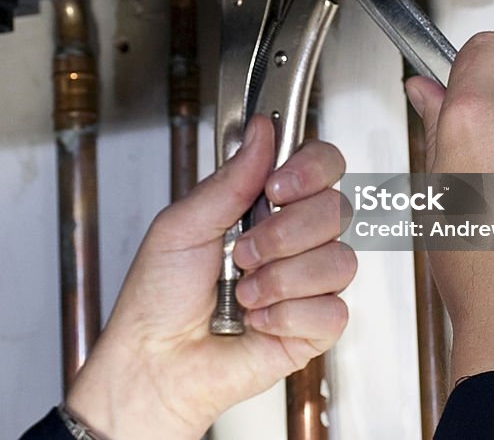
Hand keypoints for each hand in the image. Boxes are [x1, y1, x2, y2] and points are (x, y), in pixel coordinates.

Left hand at [66, 115, 354, 438]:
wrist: (154, 363)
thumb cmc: (158, 299)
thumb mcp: (181, 225)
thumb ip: (229, 179)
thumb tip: (262, 130)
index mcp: (262, 206)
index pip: (321, 166)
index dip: (312, 169)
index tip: (277, 187)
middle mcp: (292, 240)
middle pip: (338, 208)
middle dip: (284, 232)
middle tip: (243, 252)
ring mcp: (307, 284)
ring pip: (340, 260)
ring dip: (281, 279)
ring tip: (244, 293)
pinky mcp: (314, 328)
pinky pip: (333, 311)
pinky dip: (287, 315)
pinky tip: (258, 321)